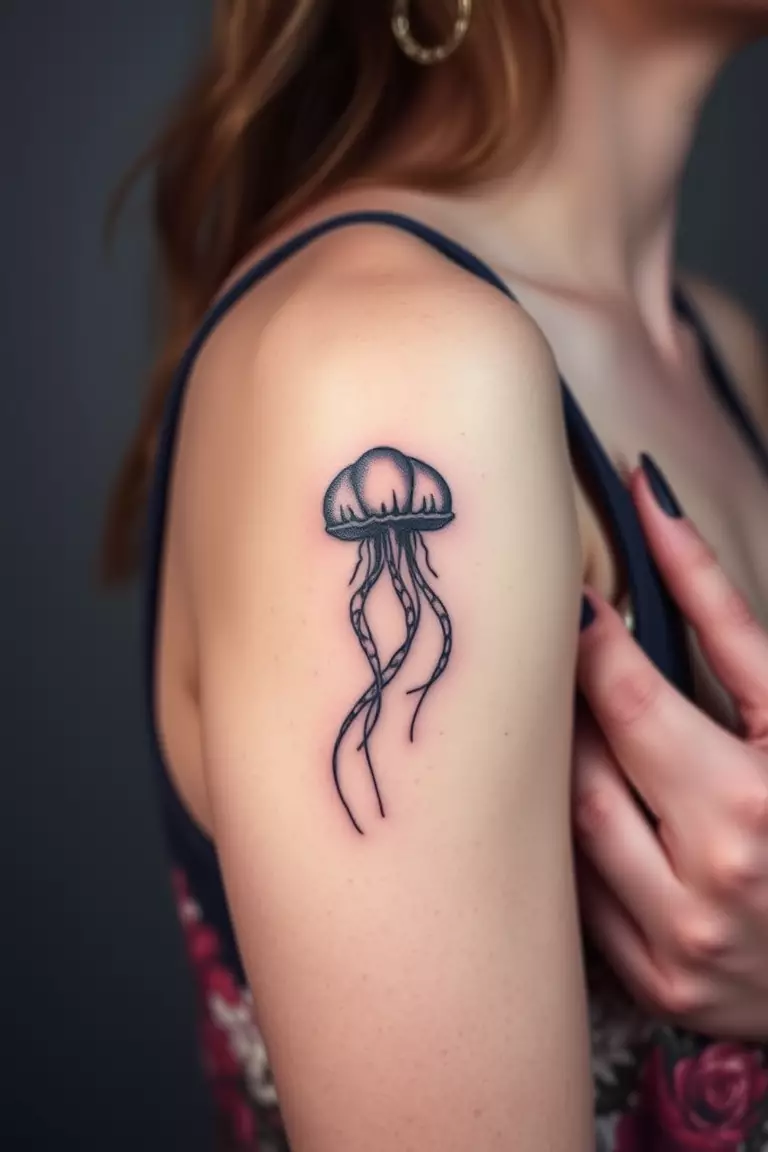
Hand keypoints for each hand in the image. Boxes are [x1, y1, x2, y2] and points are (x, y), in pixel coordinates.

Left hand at [573, 458, 767, 1038]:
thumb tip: (655, 508)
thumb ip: (722, 616)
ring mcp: (680, 946)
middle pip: (580, 768)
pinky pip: (578, 896)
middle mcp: (711, 884)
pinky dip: (568, 839)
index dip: (585, 643)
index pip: (629, 701)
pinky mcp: (659, 985)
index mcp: (754, 803)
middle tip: (549, 665)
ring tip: (561, 729)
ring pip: (565, 833)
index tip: (567, 606)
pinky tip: (578, 804)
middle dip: (559, 708)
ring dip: (553, 771)